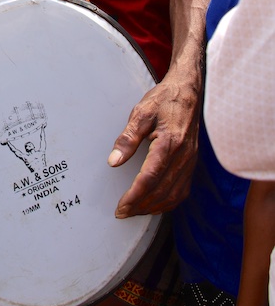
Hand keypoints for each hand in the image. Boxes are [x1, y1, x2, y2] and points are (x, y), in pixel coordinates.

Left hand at [108, 72, 199, 216]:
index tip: (121, 207)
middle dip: (141, 206)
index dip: (134, 196)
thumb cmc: (164, 100)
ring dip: (154, 207)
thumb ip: (127, 139)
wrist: (188, 92)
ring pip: (174, 195)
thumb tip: (114, 162)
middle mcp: (183, 156)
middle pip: (161, 191)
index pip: (150, 178)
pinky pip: (182, 190)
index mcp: (170, 143)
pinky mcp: (192, 163)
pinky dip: (168, 202)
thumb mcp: (141, 113)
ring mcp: (190, 161)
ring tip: (135, 211)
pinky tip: (156, 204)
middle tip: (123, 213)